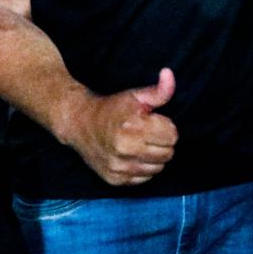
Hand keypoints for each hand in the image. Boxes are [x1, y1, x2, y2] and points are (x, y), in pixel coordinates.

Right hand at [55, 69, 179, 187]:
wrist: (80, 124)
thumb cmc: (111, 109)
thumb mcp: (135, 96)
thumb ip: (158, 90)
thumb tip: (169, 74)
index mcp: (132, 126)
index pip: (172, 135)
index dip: (166, 126)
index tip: (153, 122)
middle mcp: (124, 149)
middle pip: (168, 153)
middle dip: (162, 142)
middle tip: (147, 133)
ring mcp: (119, 166)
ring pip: (159, 168)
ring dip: (154, 157)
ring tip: (140, 144)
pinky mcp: (115, 179)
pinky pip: (145, 178)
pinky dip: (143, 168)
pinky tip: (132, 156)